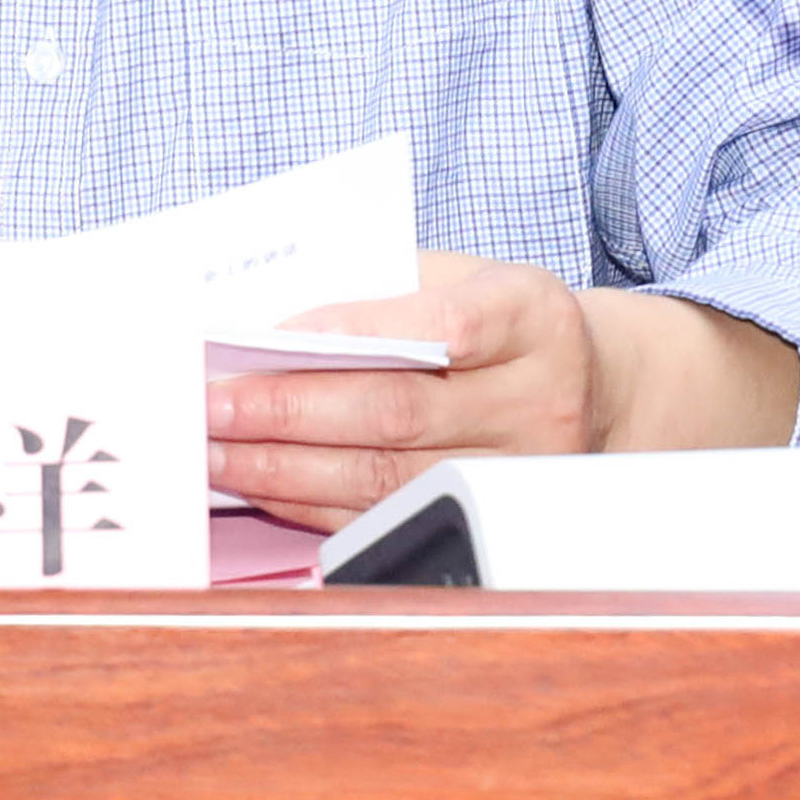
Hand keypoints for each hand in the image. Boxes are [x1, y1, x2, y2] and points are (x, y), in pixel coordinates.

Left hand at [199, 254, 799, 532]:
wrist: (591, 386)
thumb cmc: (497, 317)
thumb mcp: (461, 275)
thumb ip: (381, 290)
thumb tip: (260, 318)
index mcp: (533, 315)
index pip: (443, 324)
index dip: (353, 330)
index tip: (267, 334)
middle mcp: (539, 400)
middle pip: (399, 410)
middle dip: (288, 409)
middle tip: (208, 401)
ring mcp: (519, 475)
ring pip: (384, 478)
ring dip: (282, 466)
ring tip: (211, 447)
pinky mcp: (488, 524)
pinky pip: (384, 519)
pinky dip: (309, 503)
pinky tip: (257, 480)